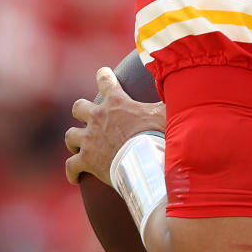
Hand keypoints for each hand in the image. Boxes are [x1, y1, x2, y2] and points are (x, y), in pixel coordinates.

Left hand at [65, 67, 166, 185]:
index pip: (105, 80)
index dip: (104, 76)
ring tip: (79, 146)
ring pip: (70, 135)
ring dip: (74, 140)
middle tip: (88, 116)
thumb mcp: (166, 112)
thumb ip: (168, 100)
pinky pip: (71, 166)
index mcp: (116, 102)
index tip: (103, 73)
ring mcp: (89, 140)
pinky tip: (74, 177)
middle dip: (81, 111)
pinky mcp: (86, 160)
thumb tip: (181, 88)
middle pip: (78, 107)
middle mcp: (98, 117)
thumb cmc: (158, 134)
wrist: (145, 161)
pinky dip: (72, 171)